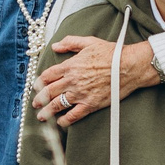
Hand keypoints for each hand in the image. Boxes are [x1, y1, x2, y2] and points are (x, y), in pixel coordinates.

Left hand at [33, 39, 160, 126]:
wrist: (128, 66)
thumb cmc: (111, 53)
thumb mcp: (89, 42)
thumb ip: (70, 42)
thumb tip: (56, 46)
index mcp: (70, 65)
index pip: (47, 76)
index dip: (39, 82)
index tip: (36, 86)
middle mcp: (72, 81)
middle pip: (48, 92)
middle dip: (39, 99)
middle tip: (35, 103)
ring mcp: (80, 94)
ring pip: (57, 105)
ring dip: (47, 112)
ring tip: (42, 116)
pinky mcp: (90, 104)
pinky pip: (74, 115)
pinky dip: (65, 120)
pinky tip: (61, 122)